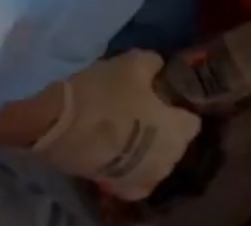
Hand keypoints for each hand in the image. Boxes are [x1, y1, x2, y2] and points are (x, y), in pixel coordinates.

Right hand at [30, 51, 200, 201]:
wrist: (58, 126)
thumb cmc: (103, 93)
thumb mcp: (133, 63)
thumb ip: (154, 64)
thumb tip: (158, 68)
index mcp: (178, 130)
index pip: (192, 121)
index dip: (178, 108)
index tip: (164, 99)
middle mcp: (168, 159)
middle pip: (176, 143)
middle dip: (166, 130)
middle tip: (144, 113)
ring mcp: (145, 177)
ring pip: (157, 162)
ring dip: (150, 150)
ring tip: (129, 133)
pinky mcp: (120, 187)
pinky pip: (137, 179)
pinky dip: (132, 169)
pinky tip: (120, 155)